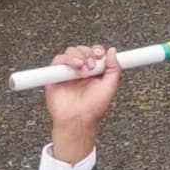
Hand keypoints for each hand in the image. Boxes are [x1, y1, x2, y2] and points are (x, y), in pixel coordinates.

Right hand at [38, 43, 120, 159]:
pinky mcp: (55, 75)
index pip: (94, 53)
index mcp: (94, 72)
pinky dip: (66, 60)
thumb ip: (114, 69)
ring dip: (78, 56)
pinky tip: (74, 68)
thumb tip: (112, 52)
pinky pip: (57, 60)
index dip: (97, 50)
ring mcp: (68, 72)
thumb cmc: (93, 109)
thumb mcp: (110, 87)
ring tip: (83, 69)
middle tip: (92, 66)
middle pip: (82, 50)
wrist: (78, 120)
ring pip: (70, 52)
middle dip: (88, 54)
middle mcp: (81, 70)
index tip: (100, 54)